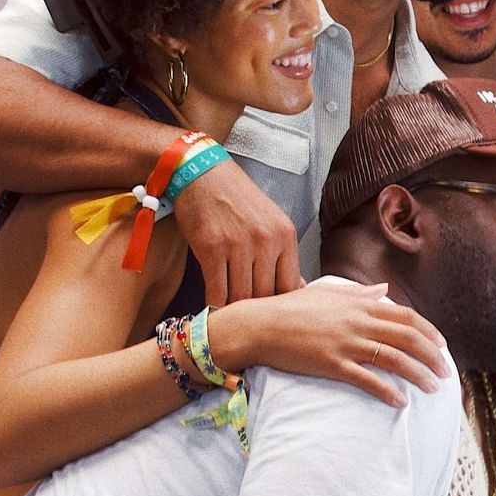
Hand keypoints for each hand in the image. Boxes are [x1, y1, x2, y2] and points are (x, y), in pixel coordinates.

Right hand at [171, 159, 302, 305]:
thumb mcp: (270, 221)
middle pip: (266, 295)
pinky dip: (214, 305)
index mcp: (285, 235)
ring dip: (234, 310)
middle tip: (248, 322)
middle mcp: (266, 241)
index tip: (271, 315)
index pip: (290, 286)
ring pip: (242, 297)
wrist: (202, 173)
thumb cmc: (235, 199)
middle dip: (256, 311)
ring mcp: (239, 245)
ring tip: (230, 319)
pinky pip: (217, 291)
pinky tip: (213, 308)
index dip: (280, 306)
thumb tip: (293, 289)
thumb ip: (280, 254)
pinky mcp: (212, 248)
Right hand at [218, 280, 450, 407]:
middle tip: (446, 372)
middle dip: (432, 356)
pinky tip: (401, 402)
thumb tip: (384, 291)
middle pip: (407, 338)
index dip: (429, 332)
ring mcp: (346, 344)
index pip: (406, 317)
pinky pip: (367, 380)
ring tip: (432, 388)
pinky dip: (387, 391)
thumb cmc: (291, 308)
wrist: (260, 325)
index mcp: (360, 305)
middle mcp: (358, 322)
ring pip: (393, 359)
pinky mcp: (332, 364)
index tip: (442, 346)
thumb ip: (360, 293)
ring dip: (418, 374)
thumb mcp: (328, 294)